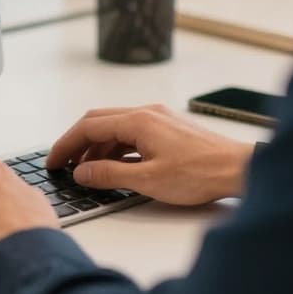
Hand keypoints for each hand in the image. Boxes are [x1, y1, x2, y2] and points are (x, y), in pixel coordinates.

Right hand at [46, 103, 255, 206]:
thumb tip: (82, 172)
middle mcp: (147, 113)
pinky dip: (117, 148)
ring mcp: (159, 119)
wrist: (239, 169)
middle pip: (99, 122)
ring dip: (97, 147)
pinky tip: (115, 166)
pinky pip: (133, 133)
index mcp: (138, 120)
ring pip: (116, 128)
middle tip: (63, 163)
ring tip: (87, 171)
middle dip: (77, 143)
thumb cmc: (201, 173)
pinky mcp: (169, 129)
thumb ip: (109, 175)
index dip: (66, 145)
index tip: (54, 161)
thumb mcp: (148, 180)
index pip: (89, 127)